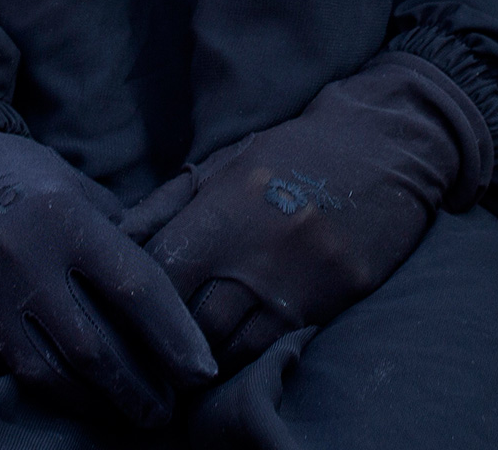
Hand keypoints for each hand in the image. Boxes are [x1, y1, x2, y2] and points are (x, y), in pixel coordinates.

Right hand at [0, 130, 219, 427]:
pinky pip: (5, 369)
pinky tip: (71, 394)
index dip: (175, 337)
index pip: (135, 289)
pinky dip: (44, 387)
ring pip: (48, 373)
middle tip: (164, 412)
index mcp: (66, 218)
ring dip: (94, 404)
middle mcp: (23, 258)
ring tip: (123, 414)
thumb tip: (179, 290)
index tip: (202, 373)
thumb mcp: (80, 189)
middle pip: (96, 348)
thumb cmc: (24, 179)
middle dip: (139, 389)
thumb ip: (123, 235)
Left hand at [130, 53, 491, 373]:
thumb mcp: (225, 164)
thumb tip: (111, 240)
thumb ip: (165, 205)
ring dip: (207, 353)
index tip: (127, 306)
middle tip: (151, 340)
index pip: (162, 274)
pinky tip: (236, 346)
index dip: (137, 296)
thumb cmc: (295, 150)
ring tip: (190, 351)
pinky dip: (250, 353)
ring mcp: (303, 282)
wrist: (385, 144)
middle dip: (167, 334)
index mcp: (226, 209)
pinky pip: (279, 347)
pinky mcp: (338, 300)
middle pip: (193, 322)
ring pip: (234, 348)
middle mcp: (261, 251)